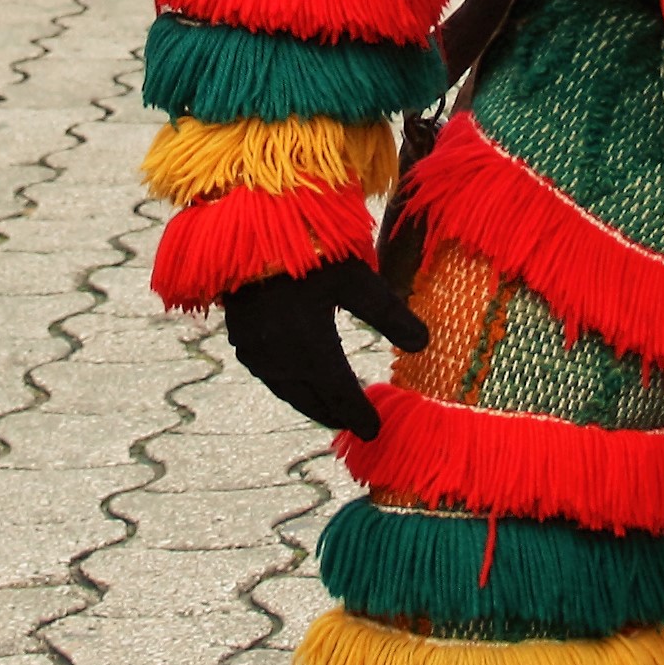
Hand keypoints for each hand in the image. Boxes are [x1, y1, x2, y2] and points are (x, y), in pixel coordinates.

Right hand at [218, 258, 431, 438]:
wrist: (245, 232)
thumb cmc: (307, 250)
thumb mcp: (356, 279)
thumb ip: (389, 314)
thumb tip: (424, 345)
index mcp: (313, 352)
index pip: (343, 397)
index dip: (360, 416)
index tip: (375, 431)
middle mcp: (281, 362)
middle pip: (314, 402)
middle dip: (336, 415)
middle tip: (354, 425)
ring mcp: (256, 355)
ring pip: (289, 392)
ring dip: (311, 403)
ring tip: (329, 409)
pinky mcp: (240, 342)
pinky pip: (270, 376)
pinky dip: (291, 385)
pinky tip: (298, 379)